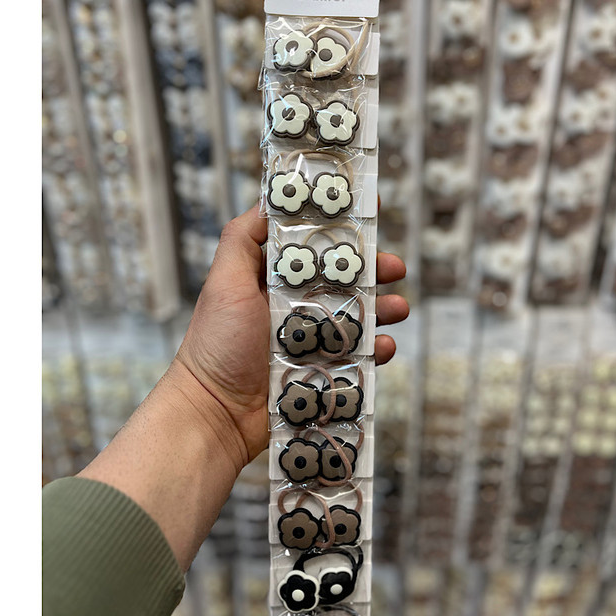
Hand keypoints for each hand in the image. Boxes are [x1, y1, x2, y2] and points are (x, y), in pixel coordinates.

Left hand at [175, 203, 408, 463]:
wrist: (217, 414)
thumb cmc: (216, 345)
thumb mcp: (224, 282)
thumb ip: (242, 240)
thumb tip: (268, 200)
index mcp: (271, 279)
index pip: (311, 246)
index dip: (339, 232)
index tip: (367, 216)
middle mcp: (292, 305)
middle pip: (341, 280)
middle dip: (371, 271)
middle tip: (394, 268)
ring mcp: (308, 339)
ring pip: (355, 316)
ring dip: (381, 309)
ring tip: (398, 309)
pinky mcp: (320, 370)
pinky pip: (357, 355)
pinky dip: (375, 350)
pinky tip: (384, 347)